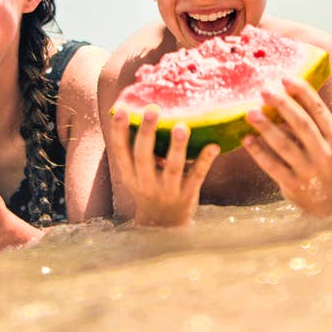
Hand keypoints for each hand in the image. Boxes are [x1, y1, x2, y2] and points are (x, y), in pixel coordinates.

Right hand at [107, 106, 218, 226]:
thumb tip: (142, 109)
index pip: (120, 150)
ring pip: (172, 168)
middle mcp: (145, 183)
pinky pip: (197, 176)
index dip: (118, 130)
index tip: (121, 108)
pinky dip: (205, 160)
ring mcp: (167, 191)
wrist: (164, 224)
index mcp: (130, 174)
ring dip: (177, 147)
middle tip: (152, 109)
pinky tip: (214, 145)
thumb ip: (137, 149)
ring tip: (181, 126)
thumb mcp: (137, 172)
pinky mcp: (187, 195)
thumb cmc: (150, 186)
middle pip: (143, 156)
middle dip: (147, 132)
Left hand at [241, 76, 331, 217]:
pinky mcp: (294, 185)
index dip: (303, 92)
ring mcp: (309, 170)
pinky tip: (246, 139)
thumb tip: (283, 92)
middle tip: (264, 90)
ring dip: (266, 127)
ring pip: (285, 146)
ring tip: (250, 112)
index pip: (319, 110)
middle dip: (283, 105)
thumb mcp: (327, 142)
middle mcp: (324, 153)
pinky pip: (273, 166)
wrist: (329, 203)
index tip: (285, 77)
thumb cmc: (321, 163)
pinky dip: (259, 152)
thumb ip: (311, 122)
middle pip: (302, 125)